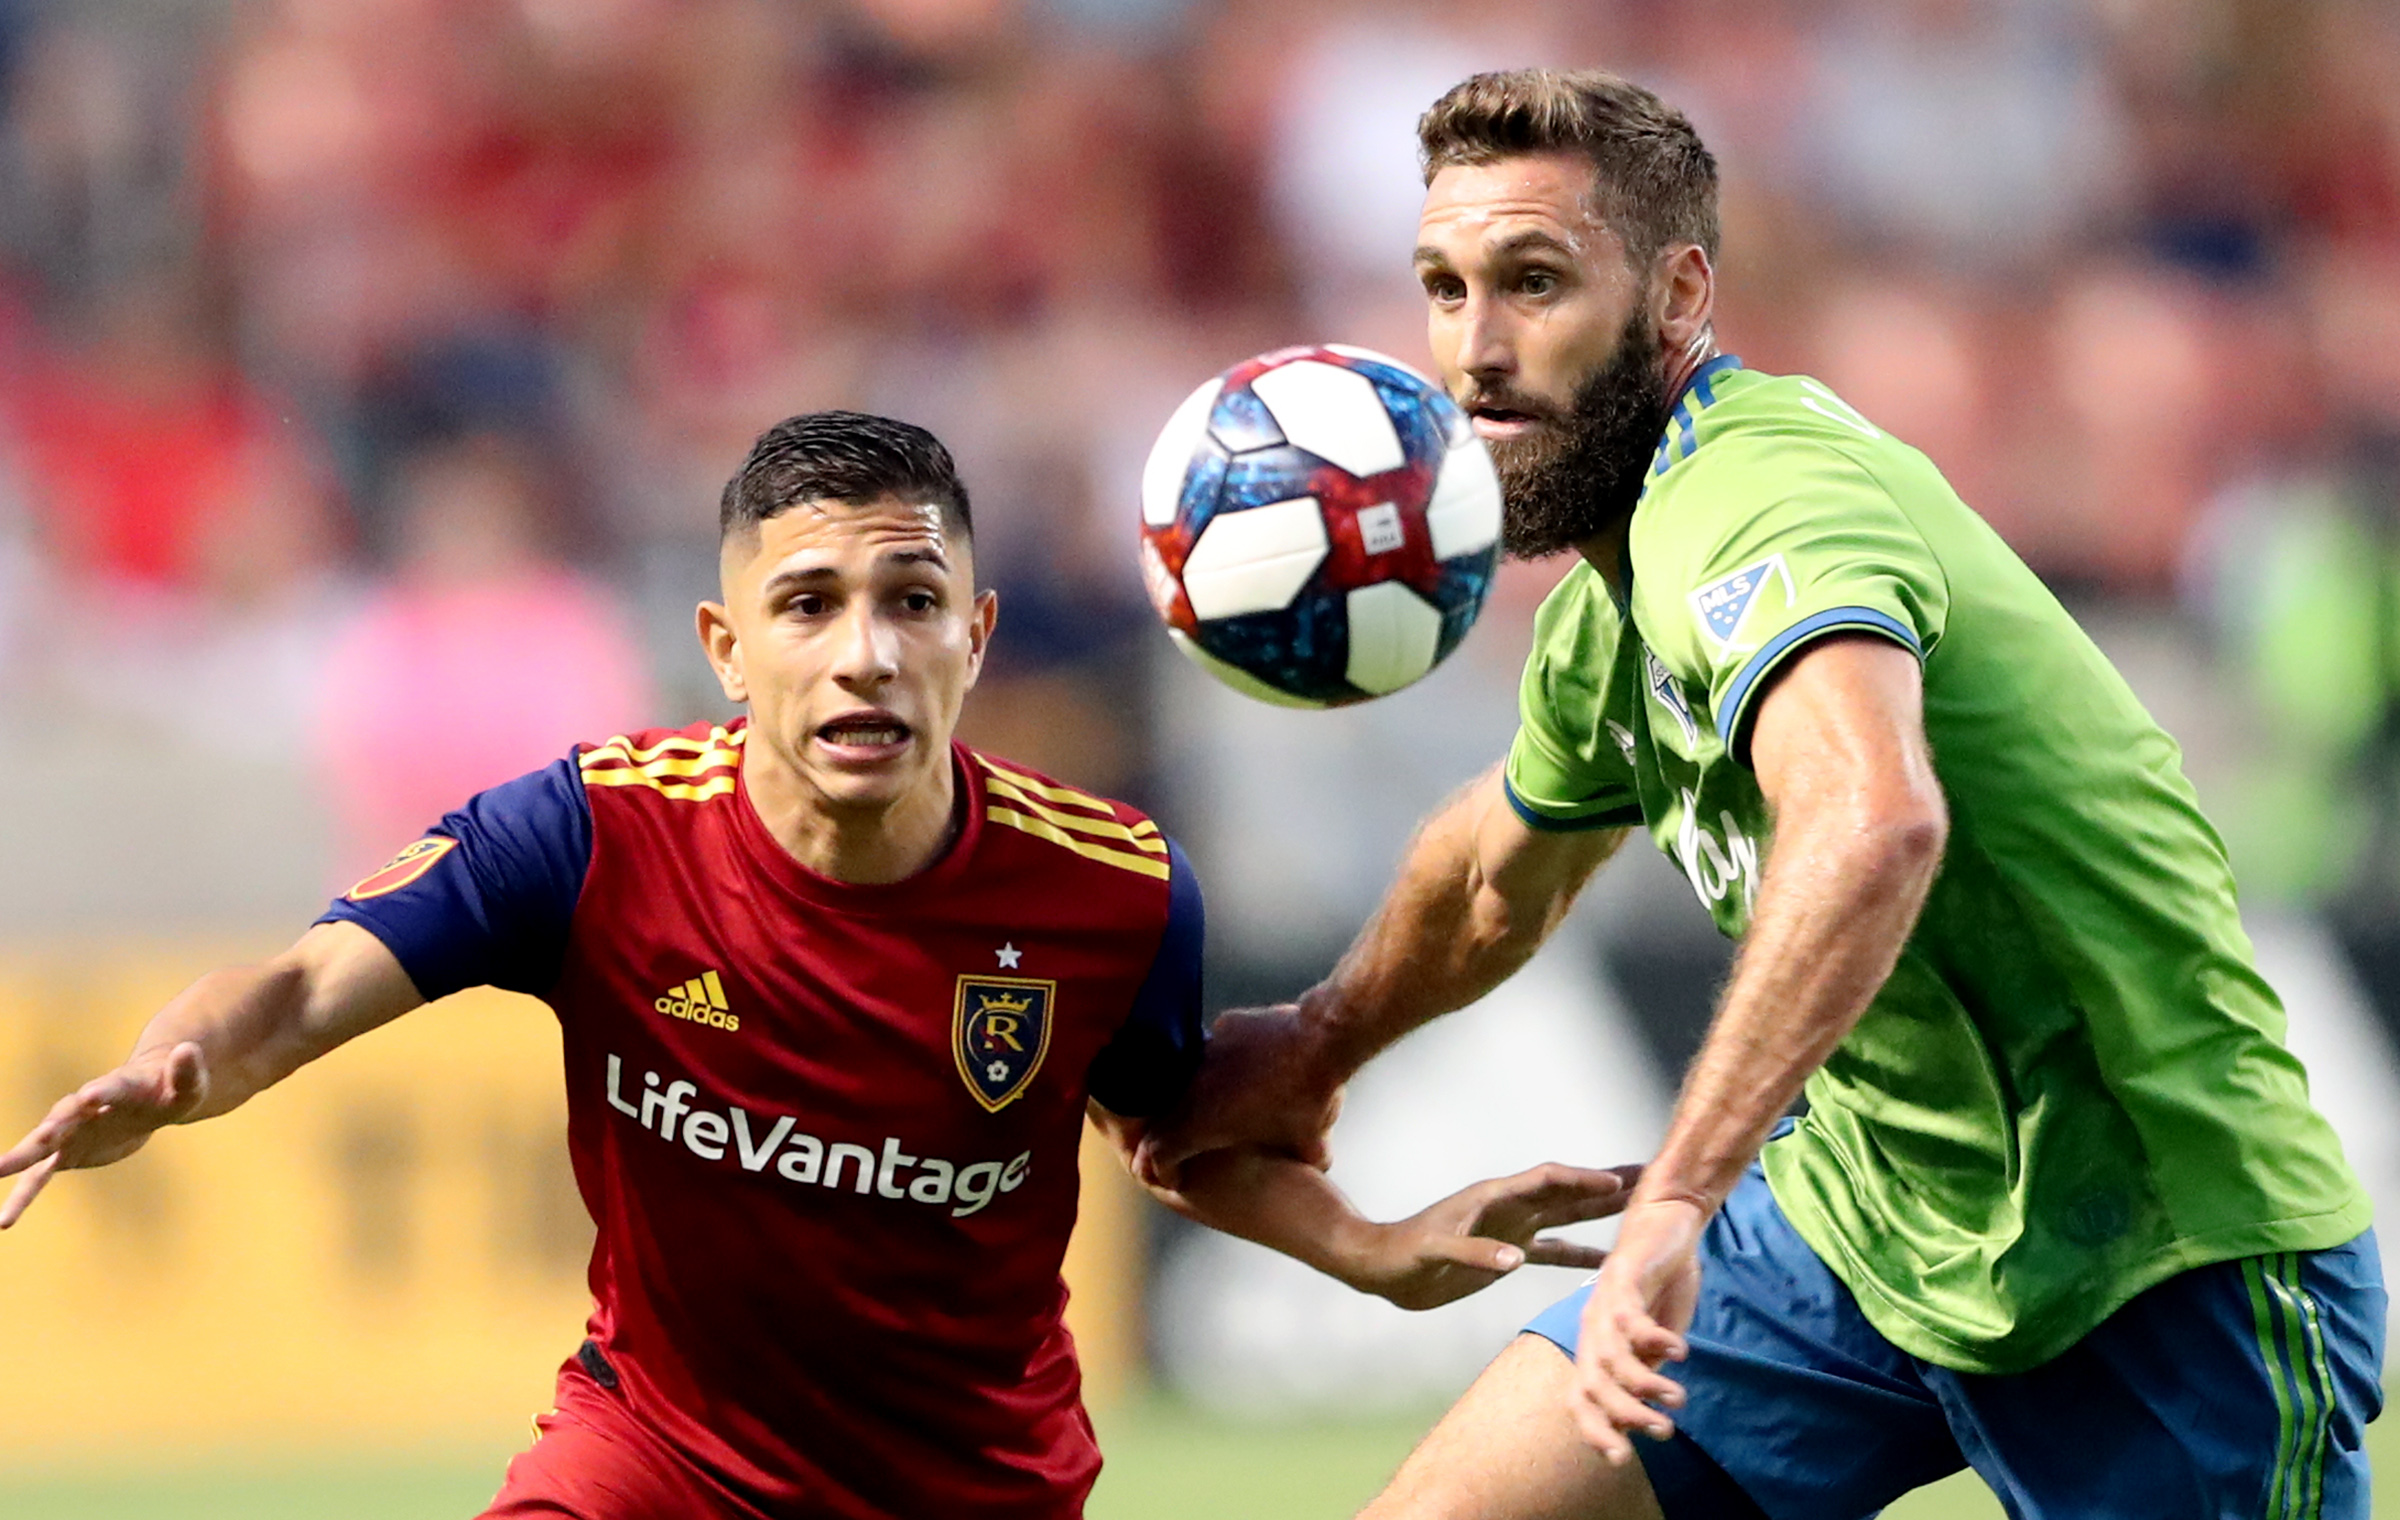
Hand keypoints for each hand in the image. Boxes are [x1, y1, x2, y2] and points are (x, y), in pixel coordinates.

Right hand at [0, 1042, 208, 1228]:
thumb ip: (187, 1071)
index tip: (90, 1096)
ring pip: (40, 1146)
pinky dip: (23, 1195)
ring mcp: (70, 1131)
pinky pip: (38, 1177)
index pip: (111, 1088)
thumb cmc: (168, 1090)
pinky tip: (5, 1219)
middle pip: (66, 1115)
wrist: (144, 1100)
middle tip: (44, 1135)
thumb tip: (188, 1048)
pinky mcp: (65, 1154)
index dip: (101, 1092)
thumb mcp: (187, 1086)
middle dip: (56, 1124)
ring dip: (19, 1158)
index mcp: (119, 1088)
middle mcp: (85, 1108)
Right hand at [1136, 1002, 1344, 1188]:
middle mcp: (1194, 1087)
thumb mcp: (1310, 1145)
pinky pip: (1216, 1049)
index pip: (1160, 1153)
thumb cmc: (1310, 1099)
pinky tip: (1251, 1065)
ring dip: (1201, 1095)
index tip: (1176, 1178)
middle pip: (1166, 1116)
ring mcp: (1207, 1052)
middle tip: (1192, 1142)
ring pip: (1190, 1079)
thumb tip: (1316, 1166)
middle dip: (1173, 1133)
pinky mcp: (1225, 1025)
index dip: (1162, 1170)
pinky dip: (1226, 1062)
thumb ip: (1305, 1162)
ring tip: (1230, 1102)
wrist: (1319, 1041)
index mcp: (1204, 1123)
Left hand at [1344, 1162, 1640, 1310]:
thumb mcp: (1433, 1253)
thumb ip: (1473, 1254)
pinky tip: (1607, 1261)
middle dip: (1608, 1184)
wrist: (1381, 1268)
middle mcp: (1510, 1207)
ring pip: (1567, 1215)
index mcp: (1494, 1199)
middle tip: (1653, 1177)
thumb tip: (1514, 1259)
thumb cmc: (1401, 1255)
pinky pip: (1553, 1249)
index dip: (1583, 1180)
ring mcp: (1512, 1227)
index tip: (1620, 1183)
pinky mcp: (1508, 1251)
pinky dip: (1581, 1254)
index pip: (1547, 1181)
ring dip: (1602, 1211)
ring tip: (1641, 1207)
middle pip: (1568, 1191)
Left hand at [1569, 1196, 1705, 1462]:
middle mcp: (1592, 1328)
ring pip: (1610, 1356)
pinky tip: (1679, 1351)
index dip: (1595, 1430)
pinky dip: (1653, 1338)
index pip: (1581, 1398)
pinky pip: (1631, 1317)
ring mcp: (1604, 1303)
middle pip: (1593, 1384)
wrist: (1666, 1223)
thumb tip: (1645, 1412)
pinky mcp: (1622, 1277)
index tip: (1621, 1459)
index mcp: (1595, 1346)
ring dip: (1642, 1383)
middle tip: (1662, 1431)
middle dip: (1624, 1415)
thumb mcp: (1656, 1338)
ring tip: (1677, 1398)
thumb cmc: (1660, 1284)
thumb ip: (1648, 1370)